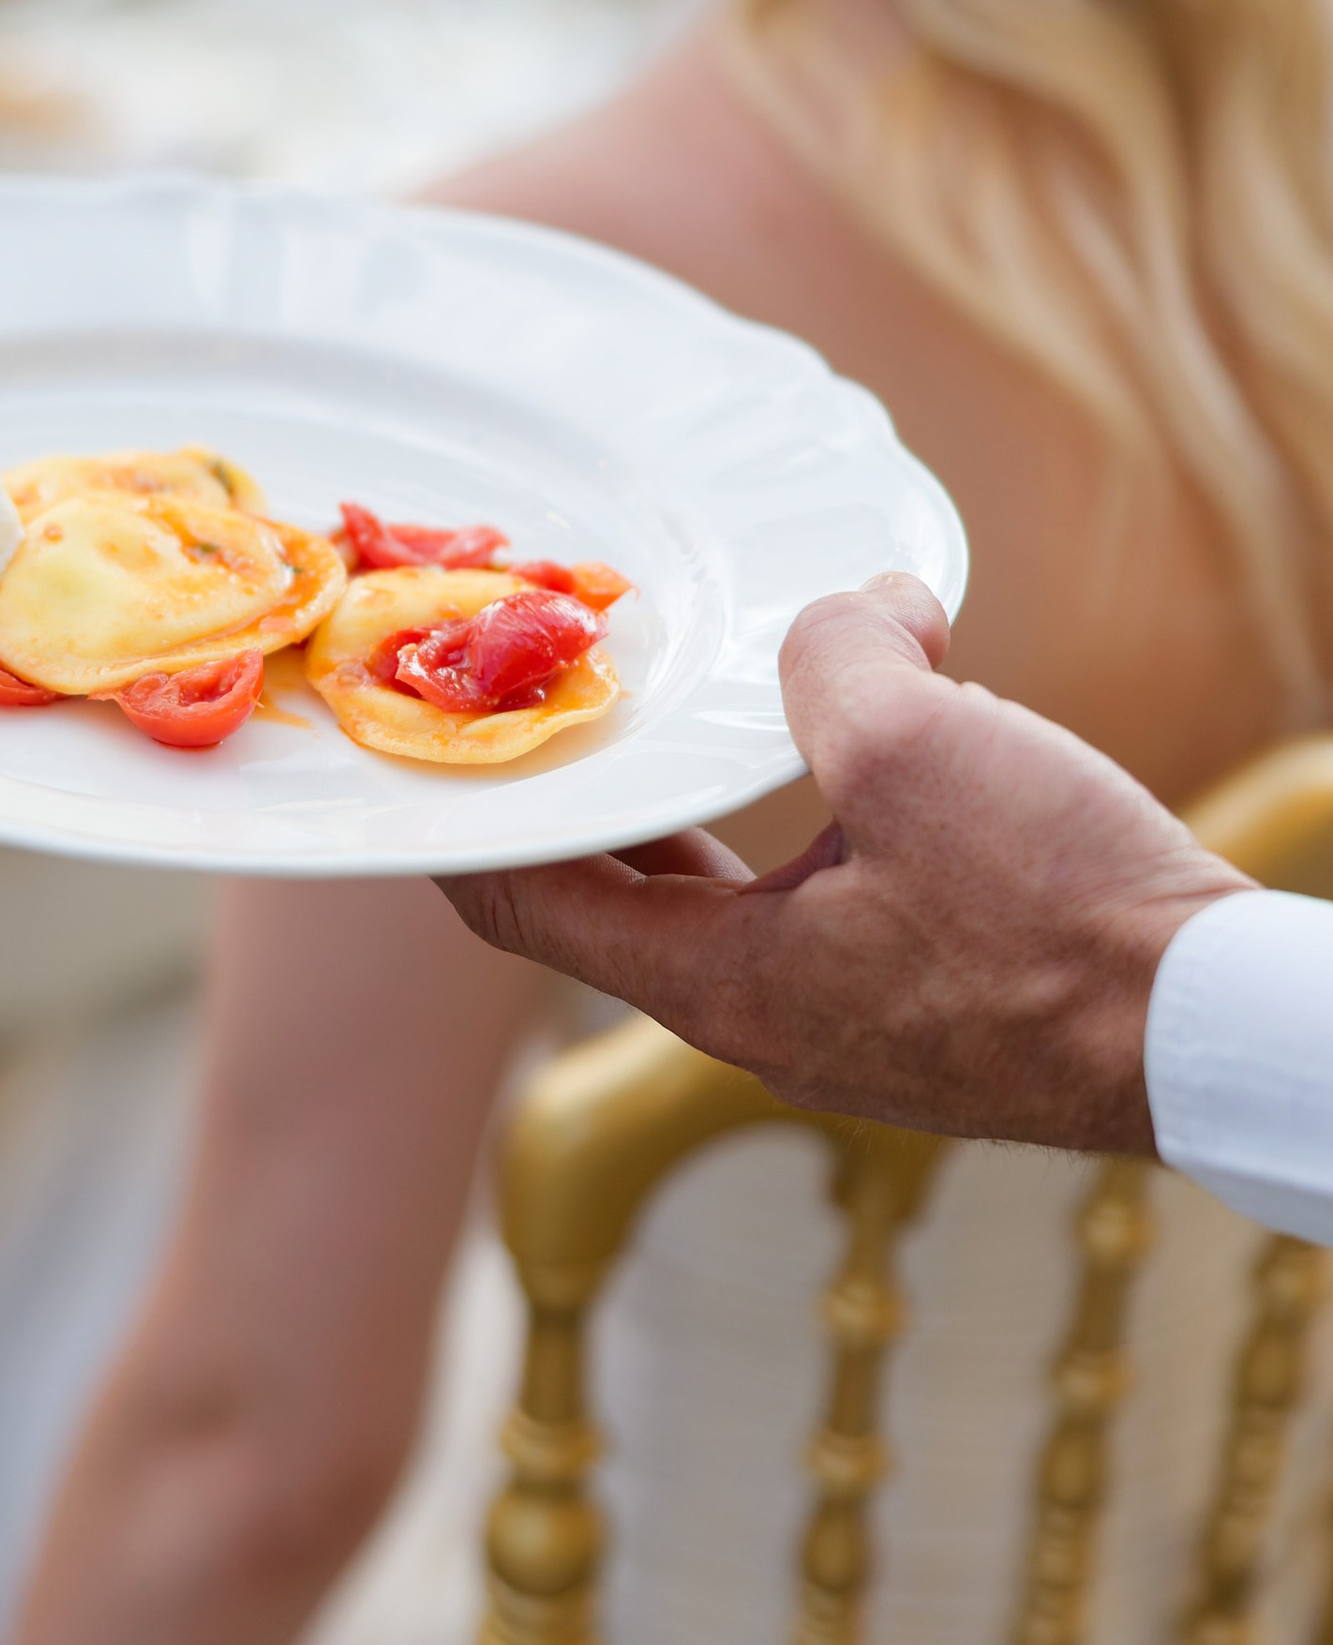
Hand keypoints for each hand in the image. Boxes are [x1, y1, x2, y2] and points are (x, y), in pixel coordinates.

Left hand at [439, 577, 1247, 1155]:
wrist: (1219, 1035)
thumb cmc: (1064, 918)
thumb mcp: (918, 745)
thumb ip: (839, 659)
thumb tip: (858, 610)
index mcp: (720, 985)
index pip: (524, 906)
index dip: (461, 820)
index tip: (424, 741)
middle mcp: (764, 1022)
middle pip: (618, 898)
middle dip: (588, 793)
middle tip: (553, 694)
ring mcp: (849, 1026)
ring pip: (729, 894)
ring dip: (707, 795)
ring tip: (706, 691)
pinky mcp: (927, 1011)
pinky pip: (823, 902)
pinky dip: (805, 820)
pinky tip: (867, 739)